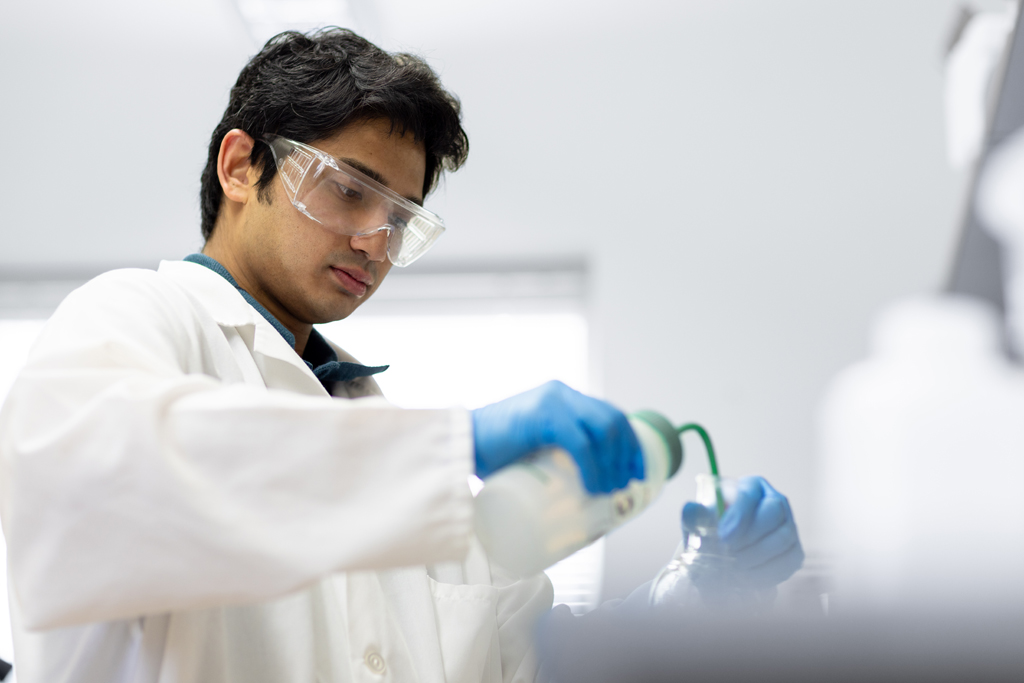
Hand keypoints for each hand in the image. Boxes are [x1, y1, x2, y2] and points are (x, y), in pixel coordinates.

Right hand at [471, 380, 643, 493]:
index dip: (630, 443)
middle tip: (627, 483)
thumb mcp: (534, 447)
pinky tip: (594, 484)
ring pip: (603, 429)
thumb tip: (582, 491)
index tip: (637, 470)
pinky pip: (580, 442)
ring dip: (614, 462)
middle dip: (628, 453)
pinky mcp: (542, 415)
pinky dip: (593, 466)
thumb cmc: (491, 454)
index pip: (609, 415)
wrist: (459, 445)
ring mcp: (553, 401)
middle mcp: (562, 393)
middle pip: (613, 420)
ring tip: (611, 488)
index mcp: (562, 398)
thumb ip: (554, 454)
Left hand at [682, 476, 803, 589]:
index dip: (739, 516)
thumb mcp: (698, 520)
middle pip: (773, 514)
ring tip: (735, 568)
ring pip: (784, 538)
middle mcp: (774, 501)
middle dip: (750, 537)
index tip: (723, 537)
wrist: (721, 552)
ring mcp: (788, 525)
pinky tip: (749, 577)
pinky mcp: (794, 549)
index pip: (749, 496)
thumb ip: (694, 515)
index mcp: (750, 486)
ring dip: (757, 557)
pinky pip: (790, 560)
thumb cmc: (711, 529)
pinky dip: (769, 572)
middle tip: (729, 554)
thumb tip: (692, 511)